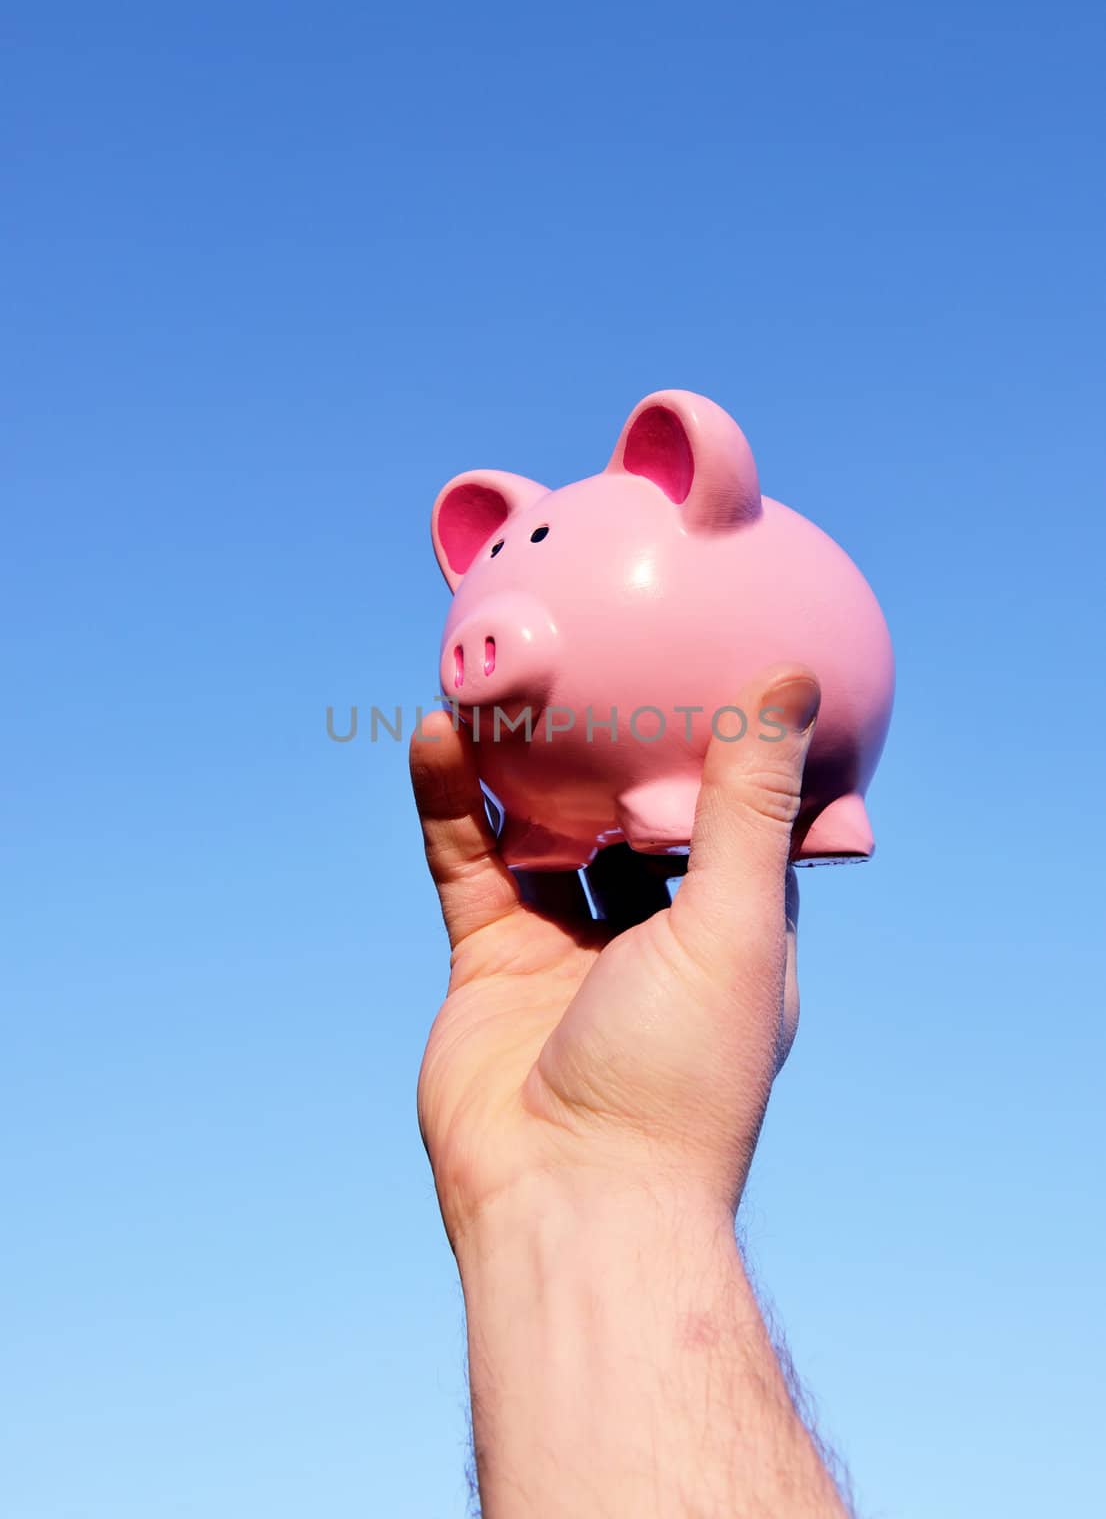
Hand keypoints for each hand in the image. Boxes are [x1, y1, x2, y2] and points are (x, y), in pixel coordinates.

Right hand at [410, 663, 817, 1250]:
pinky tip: (439, 734)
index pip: (732, 822)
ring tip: (503, 675)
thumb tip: (795, 677)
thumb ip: (750, 803)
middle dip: (608, 747)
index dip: (720, 752)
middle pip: (625, 816)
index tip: (706, 668)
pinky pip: (468, 862)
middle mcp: (649, 935)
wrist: (567, 1199)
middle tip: (588, 656)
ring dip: (520, 760)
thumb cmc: (676, 1077)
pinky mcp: (489, 961)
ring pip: (539, 829)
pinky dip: (451, 800)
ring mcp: (565, 948)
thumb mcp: (733, 924)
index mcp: (727, 932)